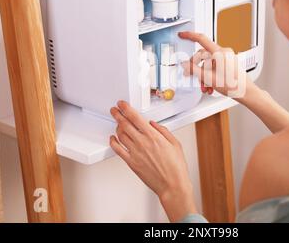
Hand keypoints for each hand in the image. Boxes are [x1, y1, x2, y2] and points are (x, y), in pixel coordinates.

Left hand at [109, 101, 196, 221]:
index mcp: (153, 136)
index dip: (126, 108)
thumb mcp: (175, 143)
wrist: (172, 185)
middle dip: (117, 114)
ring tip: (117, 122)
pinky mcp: (131, 162)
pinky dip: (113, 142)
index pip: (135, 117)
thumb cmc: (176, 167)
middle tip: (115, 110)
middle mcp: (142, 143)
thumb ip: (163, 131)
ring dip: (116, 126)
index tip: (122, 104)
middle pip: (124, 124)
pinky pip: (117, 150)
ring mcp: (135, 153)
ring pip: (120, 135)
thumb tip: (154, 124)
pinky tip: (112, 139)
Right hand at [178, 31, 253, 98]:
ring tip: (205, 87)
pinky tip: (211, 86)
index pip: (201, 39)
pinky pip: (216, 67)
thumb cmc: (234, 86)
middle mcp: (224, 53)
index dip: (189, 36)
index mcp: (219, 52)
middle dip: (197, 69)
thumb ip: (193, 69)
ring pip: (209, 64)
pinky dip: (211, 76)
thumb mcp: (208, 78)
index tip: (182, 35)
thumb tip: (185, 64)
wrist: (246, 92)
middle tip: (192, 76)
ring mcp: (228, 58)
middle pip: (203, 56)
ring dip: (204, 76)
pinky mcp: (229, 63)